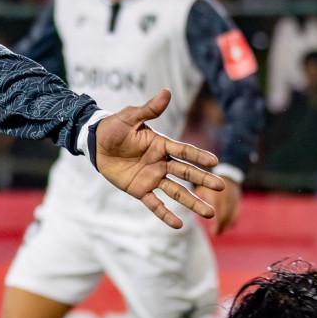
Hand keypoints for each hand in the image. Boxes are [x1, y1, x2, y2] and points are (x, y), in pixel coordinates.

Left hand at [94, 89, 224, 229]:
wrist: (95, 144)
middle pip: (185, 173)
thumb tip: (166, 92)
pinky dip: (165, 214)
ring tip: (209, 214)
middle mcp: (161, 162)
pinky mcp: (140, 190)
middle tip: (220, 187)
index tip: (216, 162)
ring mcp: (152, 177)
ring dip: (192, 202)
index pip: (184, 151)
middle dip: (203, 181)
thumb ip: (149, 110)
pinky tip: (178, 225)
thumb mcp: (130, 118)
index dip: (198, 156)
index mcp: (161, 145)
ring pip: (176, 192)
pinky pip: (155, 204)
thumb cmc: (114, 128)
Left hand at [196, 176, 241, 235]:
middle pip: (226, 216)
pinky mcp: (238, 200)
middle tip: (215, 233)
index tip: (213, 232)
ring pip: (233, 215)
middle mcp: (227, 198)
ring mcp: (234, 199)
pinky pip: (237, 213)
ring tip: (219, 232)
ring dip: (227, 225)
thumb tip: (180, 211)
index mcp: (217, 196)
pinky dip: (233, 220)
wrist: (226, 175)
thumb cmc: (208, 182)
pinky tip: (228, 226)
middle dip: (222, 226)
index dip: (217, 223)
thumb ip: (191, 199)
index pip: (219, 213)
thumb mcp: (201, 189)